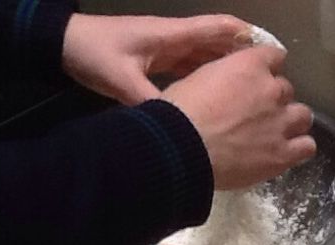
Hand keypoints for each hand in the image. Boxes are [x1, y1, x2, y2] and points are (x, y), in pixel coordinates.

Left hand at [62, 13, 252, 104]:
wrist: (63, 46)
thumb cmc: (93, 54)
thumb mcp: (122, 81)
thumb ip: (150, 103)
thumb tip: (177, 126)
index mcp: (172, 36)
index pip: (218, 29)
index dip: (247, 37)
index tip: (271, 52)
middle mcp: (175, 39)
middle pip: (218, 43)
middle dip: (244, 58)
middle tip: (270, 79)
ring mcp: (167, 49)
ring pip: (207, 57)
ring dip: (228, 70)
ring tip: (253, 92)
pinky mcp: (158, 61)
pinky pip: (192, 68)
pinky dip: (208, 78)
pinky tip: (221, 97)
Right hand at [162, 47, 315, 189]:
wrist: (183, 147)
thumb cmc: (179, 112)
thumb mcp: (197, 78)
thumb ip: (221, 79)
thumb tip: (223, 88)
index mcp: (249, 66)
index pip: (274, 56)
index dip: (267, 68)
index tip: (258, 78)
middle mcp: (271, 90)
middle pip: (286, 89)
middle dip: (274, 99)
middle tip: (258, 113)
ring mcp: (280, 123)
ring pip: (303, 115)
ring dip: (292, 121)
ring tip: (277, 132)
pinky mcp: (283, 154)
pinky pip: (307, 147)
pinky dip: (299, 148)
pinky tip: (287, 152)